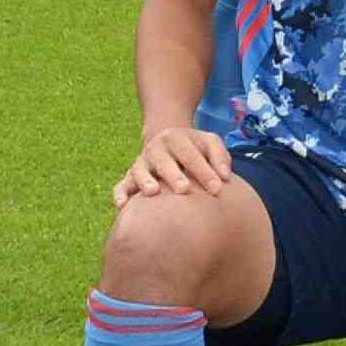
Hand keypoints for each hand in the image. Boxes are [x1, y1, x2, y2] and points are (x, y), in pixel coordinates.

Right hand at [113, 125, 235, 203]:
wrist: (168, 142)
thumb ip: (220, 156)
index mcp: (177, 139)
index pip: (191, 155)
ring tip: (152, 192)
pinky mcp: (130, 177)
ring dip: (145, 180)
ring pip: (140, 171)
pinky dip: (120, 194)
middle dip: (174, 175)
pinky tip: (123, 206)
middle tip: (184, 189)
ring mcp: (142, 162)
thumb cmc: (195, 149)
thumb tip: (225, 176)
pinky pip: (121, 185)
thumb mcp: (209, 143)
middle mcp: (156, 149)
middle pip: (165, 161)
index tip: (217, 188)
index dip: (204, 171)